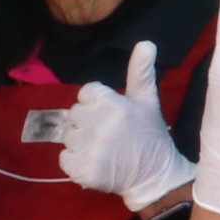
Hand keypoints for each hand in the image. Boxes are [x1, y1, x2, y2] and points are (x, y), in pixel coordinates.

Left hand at [55, 38, 198, 213]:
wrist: (155, 177)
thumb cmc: (150, 136)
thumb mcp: (148, 101)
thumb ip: (141, 72)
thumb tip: (146, 43)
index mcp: (115, 105)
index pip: (86, 93)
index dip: (96, 104)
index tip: (112, 116)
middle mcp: (101, 126)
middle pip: (74, 113)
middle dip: (88, 122)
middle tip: (108, 134)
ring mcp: (91, 150)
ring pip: (68, 136)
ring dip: (80, 142)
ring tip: (102, 149)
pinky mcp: (83, 171)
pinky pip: (64, 158)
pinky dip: (75, 162)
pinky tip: (94, 163)